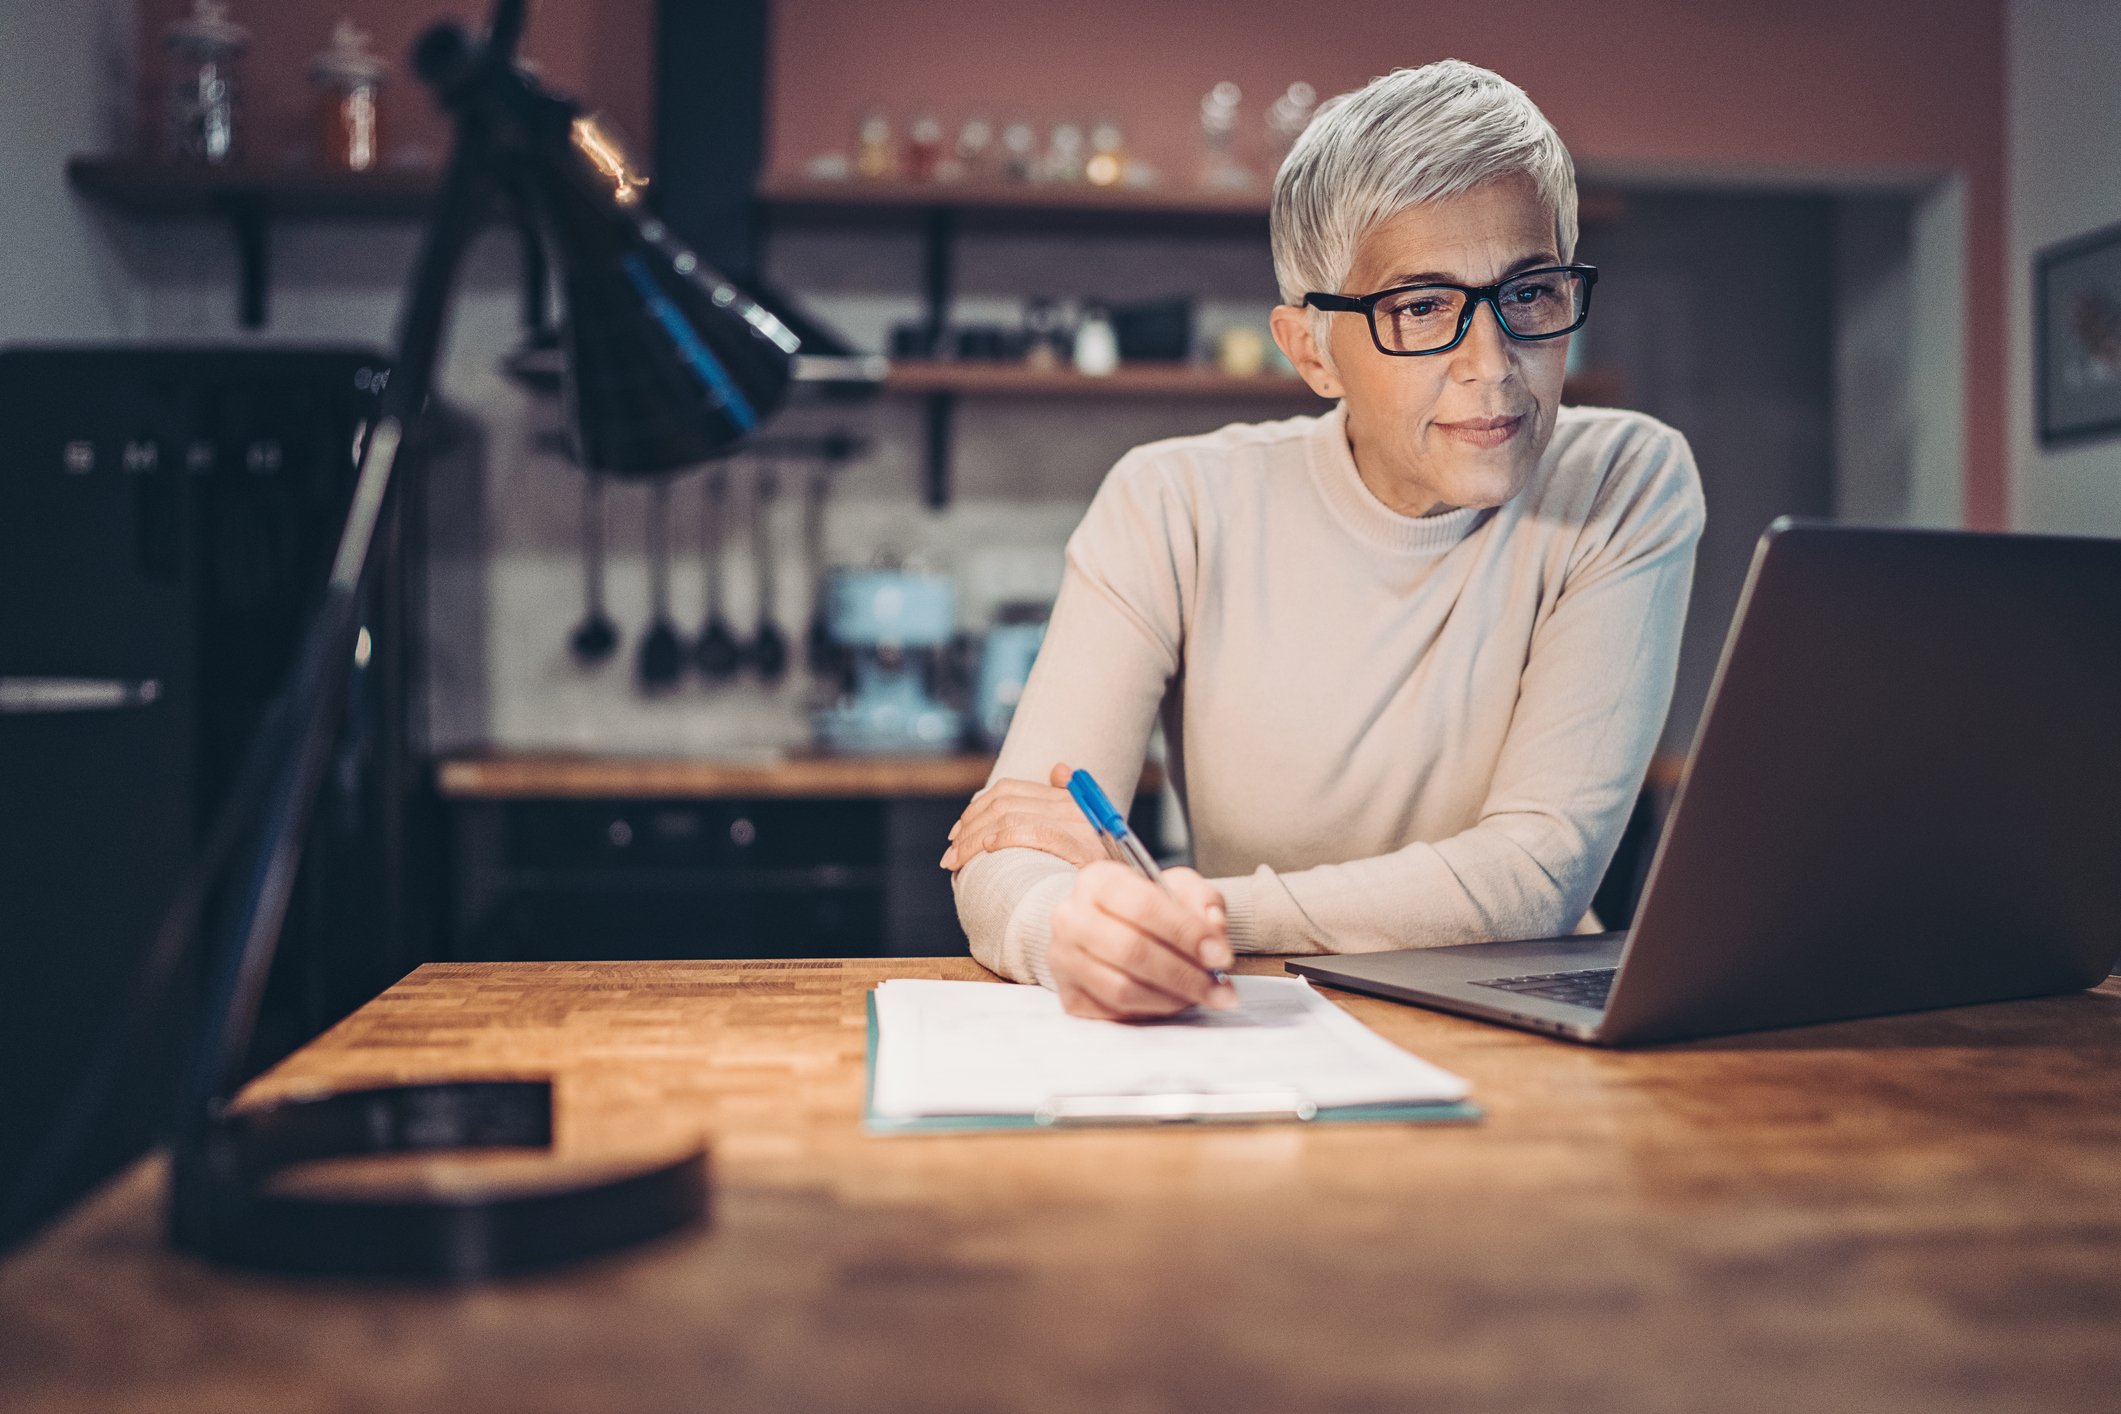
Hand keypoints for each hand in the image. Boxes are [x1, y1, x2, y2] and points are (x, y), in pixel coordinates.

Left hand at [940, 762, 1103, 870]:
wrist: (1124, 893)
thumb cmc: (1098, 870)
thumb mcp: (1084, 833)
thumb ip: (1065, 802)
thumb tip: (1057, 769)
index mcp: (1068, 799)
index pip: (1009, 790)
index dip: (976, 808)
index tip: (957, 833)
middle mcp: (1071, 805)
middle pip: (1003, 802)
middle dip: (968, 827)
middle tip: (951, 853)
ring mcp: (1075, 823)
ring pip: (1009, 816)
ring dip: (974, 839)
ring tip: (957, 861)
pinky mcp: (1077, 844)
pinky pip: (1033, 832)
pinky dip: (1005, 838)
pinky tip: (988, 851)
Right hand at [1048, 862, 1235, 1019]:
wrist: (1104, 928)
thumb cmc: (1146, 908)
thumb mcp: (1178, 889)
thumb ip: (1202, 900)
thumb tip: (1214, 927)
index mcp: (1098, 880)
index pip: (1144, 906)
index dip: (1187, 934)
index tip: (1221, 956)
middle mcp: (1071, 917)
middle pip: (1132, 951)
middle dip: (1185, 975)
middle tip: (1220, 989)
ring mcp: (1064, 959)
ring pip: (1123, 988)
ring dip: (1172, 998)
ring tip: (1202, 996)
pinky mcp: (1068, 996)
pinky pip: (1115, 1012)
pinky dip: (1152, 1011)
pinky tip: (1173, 1001)